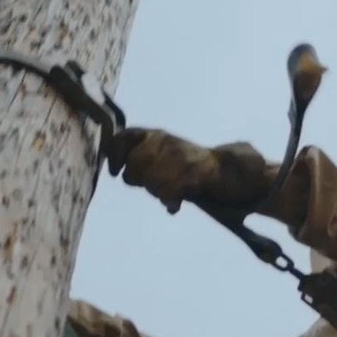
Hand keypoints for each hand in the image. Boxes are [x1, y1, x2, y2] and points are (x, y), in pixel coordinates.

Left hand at [106, 128, 269, 214]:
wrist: (224, 169)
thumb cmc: (189, 163)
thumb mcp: (164, 150)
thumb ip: (141, 154)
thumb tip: (113, 166)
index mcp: (156, 134)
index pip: (124, 137)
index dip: (114, 154)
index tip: (113, 170)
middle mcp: (163, 142)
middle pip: (133, 168)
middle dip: (139, 180)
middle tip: (156, 182)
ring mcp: (175, 158)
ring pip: (149, 184)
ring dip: (158, 191)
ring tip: (171, 188)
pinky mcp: (187, 175)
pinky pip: (165, 194)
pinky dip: (170, 201)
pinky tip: (175, 202)